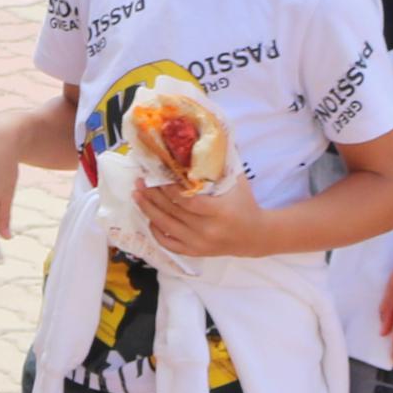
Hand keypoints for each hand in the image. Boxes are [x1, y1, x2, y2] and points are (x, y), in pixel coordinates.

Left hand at [139, 166, 271, 260]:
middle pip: (173, 212)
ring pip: (166, 227)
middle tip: (139, 181)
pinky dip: (156, 231)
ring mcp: (199, 243)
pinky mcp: (195, 252)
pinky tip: (149, 218)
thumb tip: (203, 140)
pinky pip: (169, 244)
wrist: (255, 236)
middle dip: (153, 195)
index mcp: (219, 211)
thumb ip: (220, 164)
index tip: (156, 176)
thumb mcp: (237, 182)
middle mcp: (207, 230)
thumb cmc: (244, 204)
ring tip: (137, 195)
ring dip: (148, 210)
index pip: (188, 201)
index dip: (169, 189)